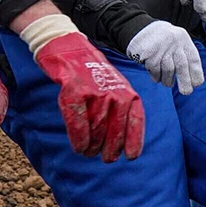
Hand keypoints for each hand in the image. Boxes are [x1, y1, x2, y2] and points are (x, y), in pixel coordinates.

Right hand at [32, 32, 144, 160]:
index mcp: (128, 93)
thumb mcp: (115, 87)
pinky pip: (78, 123)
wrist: (69, 49)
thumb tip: (122, 140)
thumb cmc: (92, 74)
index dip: (134, 141)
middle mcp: (115, 93)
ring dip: (92, 146)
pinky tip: (79, 147)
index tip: (130, 157)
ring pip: (96, 130)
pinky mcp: (75, 92)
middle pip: (114, 131)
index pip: (135, 121)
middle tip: (105, 158)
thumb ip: (121, 108)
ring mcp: (95, 93)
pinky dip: (79, 138)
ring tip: (88, 152)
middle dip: (110, 149)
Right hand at [126, 19, 204, 94]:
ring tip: (167, 82)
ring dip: (168, 80)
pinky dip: (156, 76)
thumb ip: (185, 57)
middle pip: (182, 66)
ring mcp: (161, 49)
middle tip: (186, 92)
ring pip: (168, 70)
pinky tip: (156, 77)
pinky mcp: (149, 54)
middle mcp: (174, 44)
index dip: (196, 73)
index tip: (196, 84)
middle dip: (185, 82)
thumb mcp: (178, 42)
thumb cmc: (164, 40)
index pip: (193, 59)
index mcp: (184, 41)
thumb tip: (192, 81)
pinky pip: (154, 70)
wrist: (141, 27)